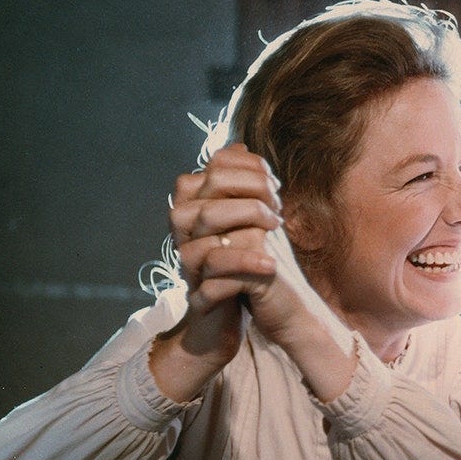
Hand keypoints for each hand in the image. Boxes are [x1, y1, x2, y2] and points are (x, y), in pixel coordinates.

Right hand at [162, 144, 282, 369]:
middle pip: (208, 192)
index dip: (249, 172)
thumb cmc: (240, 260)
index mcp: (194, 205)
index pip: (215, 168)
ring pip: (203, 226)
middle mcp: (182, 228)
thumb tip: (240, 145)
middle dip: (250, 197)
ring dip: (247, 225)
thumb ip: (243, 184)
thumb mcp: (247, 220)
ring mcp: (186, 259)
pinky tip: (269, 264)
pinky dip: (243, 264)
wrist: (229, 314)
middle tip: (278, 212)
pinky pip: (211, 271)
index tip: (275, 187)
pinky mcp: (197, 290)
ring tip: (277, 230)